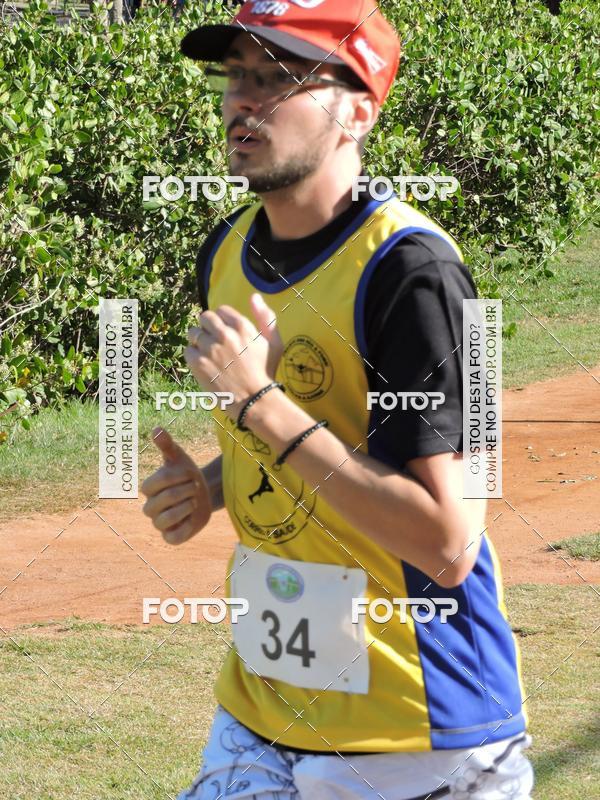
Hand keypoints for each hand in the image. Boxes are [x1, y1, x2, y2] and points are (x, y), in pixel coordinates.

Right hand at [141, 427, 211, 544]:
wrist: (202, 493)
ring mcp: (159, 523)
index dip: (179, 476)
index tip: (190, 474)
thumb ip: (167, 445)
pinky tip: (193, 517)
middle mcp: (150, 507)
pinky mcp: (171, 537)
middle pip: (165, 499)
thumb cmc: (187, 474)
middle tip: (195, 487)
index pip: (158, 482)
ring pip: (165, 520)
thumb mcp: (179, 458)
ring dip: (186, 507)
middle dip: (186, 490)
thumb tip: (156, 429)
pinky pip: (173, 538)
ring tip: (194, 501)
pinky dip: (186, 527)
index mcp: (149, 488)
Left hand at [184, 293, 283, 418]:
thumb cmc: (266, 372)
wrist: (255, 400)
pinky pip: (188, 350)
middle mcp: (225, 334)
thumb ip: (266, 317)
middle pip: (204, 318)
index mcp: (242, 327)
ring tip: (207, 353)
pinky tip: (204, 364)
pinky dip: (193, 356)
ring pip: (193, 333)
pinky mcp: (199, 364)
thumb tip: (254, 296)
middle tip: (213, 341)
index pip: (221, 311)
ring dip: (198, 341)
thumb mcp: (274, 343)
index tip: (224, 333)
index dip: (222, 321)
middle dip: (207, 327)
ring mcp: (210, 349)